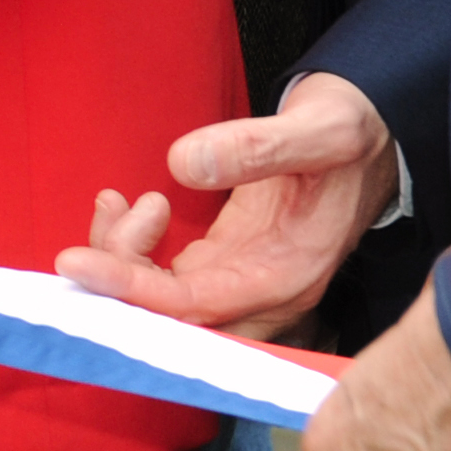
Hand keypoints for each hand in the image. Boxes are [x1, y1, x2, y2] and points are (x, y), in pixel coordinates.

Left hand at [60, 72, 395, 339]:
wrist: (375, 134)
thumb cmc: (351, 131)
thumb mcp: (319, 129)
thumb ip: (256, 146)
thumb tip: (183, 163)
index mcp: (290, 274)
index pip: (196, 302)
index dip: (132, 289)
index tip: (76, 263)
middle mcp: (267, 293)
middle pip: (176, 321)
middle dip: (122, 279)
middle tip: (110, 212)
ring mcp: (247, 282)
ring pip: (167, 302)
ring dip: (124, 261)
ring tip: (116, 200)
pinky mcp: (231, 264)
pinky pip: (170, 278)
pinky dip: (135, 250)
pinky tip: (126, 204)